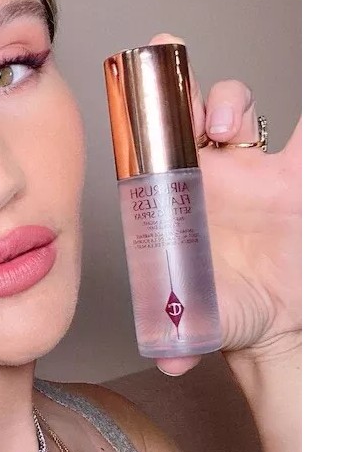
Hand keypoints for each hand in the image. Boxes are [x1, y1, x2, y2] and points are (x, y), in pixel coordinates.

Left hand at [147, 34, 301, 375]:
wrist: (281, 324)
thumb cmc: (230, 310)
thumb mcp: (203, 320)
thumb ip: (183, 336)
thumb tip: (169, 359)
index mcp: (176, 198)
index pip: (152, 147)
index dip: (143, 119)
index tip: (137, 101)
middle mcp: (209, 175)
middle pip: (188, 112)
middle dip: (181, 92)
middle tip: (179, 92)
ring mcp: (255, 169)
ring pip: (239, 109)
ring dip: (230, 99)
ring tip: (226, 120)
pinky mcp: (301, 175)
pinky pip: (309, 133)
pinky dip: (314, 115)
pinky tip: (313, 95)